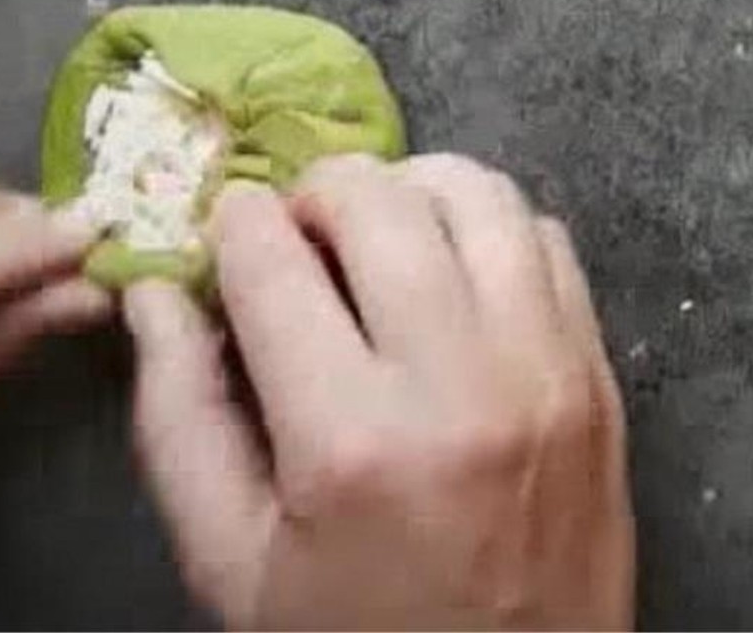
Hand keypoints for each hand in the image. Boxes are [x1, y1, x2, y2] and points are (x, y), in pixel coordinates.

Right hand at [124, 154, 633, 629]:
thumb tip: (153, 291)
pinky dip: (487, 231)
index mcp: (350, 440)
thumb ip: (175, 415)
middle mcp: (461, 383)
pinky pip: (548, 240)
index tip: (224, 242)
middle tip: (294, 240)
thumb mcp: (228, 560)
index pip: (269, 255)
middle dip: (311, 192)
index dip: (229, 225)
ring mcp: (547, 373)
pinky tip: (449, 277)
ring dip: (406, 192)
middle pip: (376, 197)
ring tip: (373, 240)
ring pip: (477, 192)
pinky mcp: (599, 379)